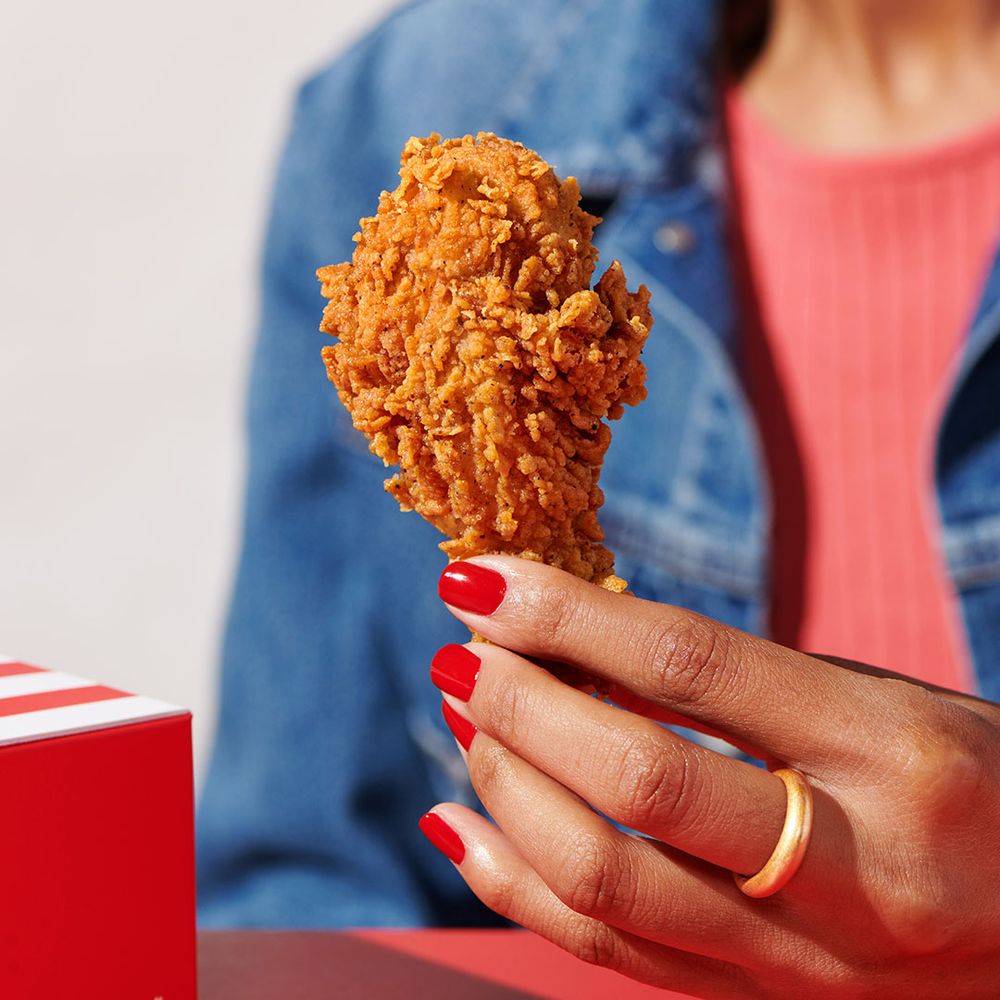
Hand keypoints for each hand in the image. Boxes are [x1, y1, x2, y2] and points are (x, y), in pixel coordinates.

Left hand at [421, 556, 999, 998]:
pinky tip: (455, 823)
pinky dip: (511, 884)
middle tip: (463, 650)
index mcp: (889, 746)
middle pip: (635, 779)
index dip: (565, 613)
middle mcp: (851, 863)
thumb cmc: (966, 777)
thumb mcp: (876, 698)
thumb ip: (737, 683)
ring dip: (503, 784)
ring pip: (604, 881)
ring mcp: (804, 955)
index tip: (484, 578)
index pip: (688, 662)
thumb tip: (572, 644)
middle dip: (520, 704)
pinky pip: (607, 951)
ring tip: (460, 715)